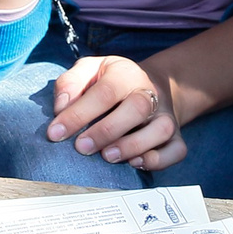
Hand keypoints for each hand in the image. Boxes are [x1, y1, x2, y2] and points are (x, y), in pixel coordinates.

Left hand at [47, 55, 184, 171]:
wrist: (149, 85)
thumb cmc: (110, 82)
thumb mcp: (88, 70)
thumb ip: (70, 83)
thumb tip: (60, 108)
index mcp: (125, 74)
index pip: (104, 93)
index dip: (78, 114)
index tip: (55, 134)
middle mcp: (149, 93)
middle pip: (138, 108)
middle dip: (107, 131)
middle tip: (81, 147)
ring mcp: (165, 115)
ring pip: (161, 129)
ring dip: (134, 145)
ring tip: (107, 156)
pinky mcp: (175, 136)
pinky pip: (177, 150)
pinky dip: (159, 160)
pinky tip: (135, 163)